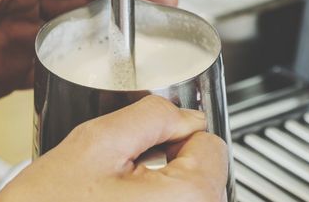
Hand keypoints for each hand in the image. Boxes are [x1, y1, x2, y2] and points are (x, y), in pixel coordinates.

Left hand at [0, 0, 176, 127]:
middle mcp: (15, 2)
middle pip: (80, 1)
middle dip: (118, 10)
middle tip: (150, 24)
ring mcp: (13, 37)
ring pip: (69, 34)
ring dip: (98, 40)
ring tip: (128, 51)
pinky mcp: (7, 70)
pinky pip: (49, 65)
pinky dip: (70, 68)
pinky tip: (88, 73)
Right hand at [0, 96, 227, 201]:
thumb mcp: (96, 145)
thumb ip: (151, 116)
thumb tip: (186, 115)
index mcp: (190, 199)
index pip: (211, 144)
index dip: (175, 136)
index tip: (148, 146)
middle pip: (204, 172)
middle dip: (169, 163)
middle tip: (123, 174)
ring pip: (190, 195)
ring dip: (161, 188)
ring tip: (118, 196)